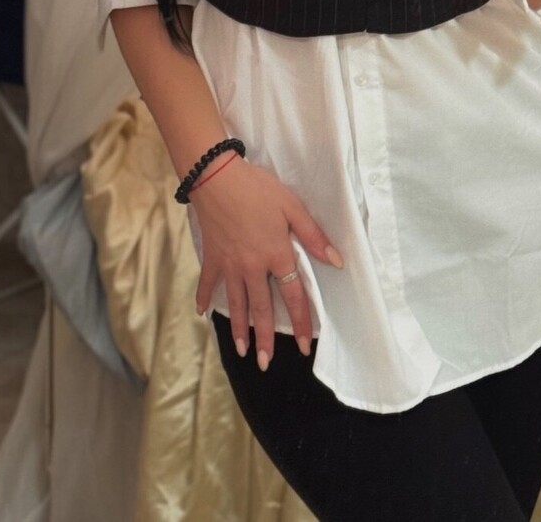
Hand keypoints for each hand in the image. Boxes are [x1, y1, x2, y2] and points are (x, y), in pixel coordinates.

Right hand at [190, 154, 343, 369]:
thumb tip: (336, 261)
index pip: (293, 295)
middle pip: (261, 309)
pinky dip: (205, 299)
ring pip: (236, 303)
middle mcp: (252, 267)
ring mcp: (229, 264)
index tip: (303, 345)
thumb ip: (314, 236)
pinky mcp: (212, 256)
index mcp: (276, 255)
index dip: (300, 321)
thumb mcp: (292, 207)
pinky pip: (208, 283)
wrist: (217, 178)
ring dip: (239, 329)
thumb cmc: (258, 189)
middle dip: (265, 339)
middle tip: (266, 363)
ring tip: (242, 351)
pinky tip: (203, 314)